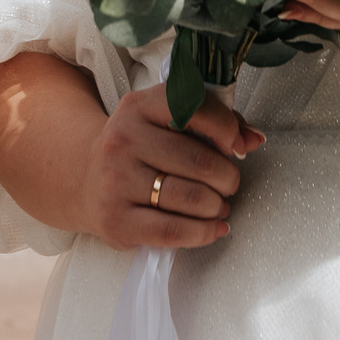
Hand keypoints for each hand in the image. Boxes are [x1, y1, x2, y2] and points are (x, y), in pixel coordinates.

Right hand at [72, 83, 265, 251]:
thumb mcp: (165, 122)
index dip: (226, 128)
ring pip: (189, 197)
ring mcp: (115, 181)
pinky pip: (172, 231)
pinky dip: (203, 232)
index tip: (237, 146)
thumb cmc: (140, 149)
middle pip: (198, 161)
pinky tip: (214, 228)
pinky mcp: (115, 220)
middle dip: (227, 177)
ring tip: (220, 205)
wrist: (86, 179)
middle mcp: (123, 139)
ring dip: (217, 205)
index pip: (192, 108)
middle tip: (229, 183)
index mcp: (138, 106)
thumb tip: (253, 138)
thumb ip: (213, 122)